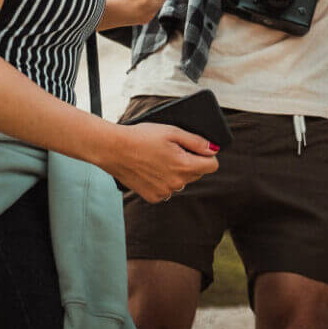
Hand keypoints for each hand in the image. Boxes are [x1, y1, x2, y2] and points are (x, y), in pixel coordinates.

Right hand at [104, 121, 218, 202]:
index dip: (206, 155)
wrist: (113, 149)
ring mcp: (164, 192)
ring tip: (159, 158)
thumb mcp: (172, 131)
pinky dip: (163, 181)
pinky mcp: (153, 197)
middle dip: (190, 162)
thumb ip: (196, 141)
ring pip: (181, 182)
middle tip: (172, 150)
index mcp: (185, 166)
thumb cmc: (142, 137)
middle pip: (197, 174)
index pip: (212, 165)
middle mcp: (177, 183)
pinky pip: (167, 190)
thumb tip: (213, 149)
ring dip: (176, 172)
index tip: (196, 148)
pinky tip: (151, 169)